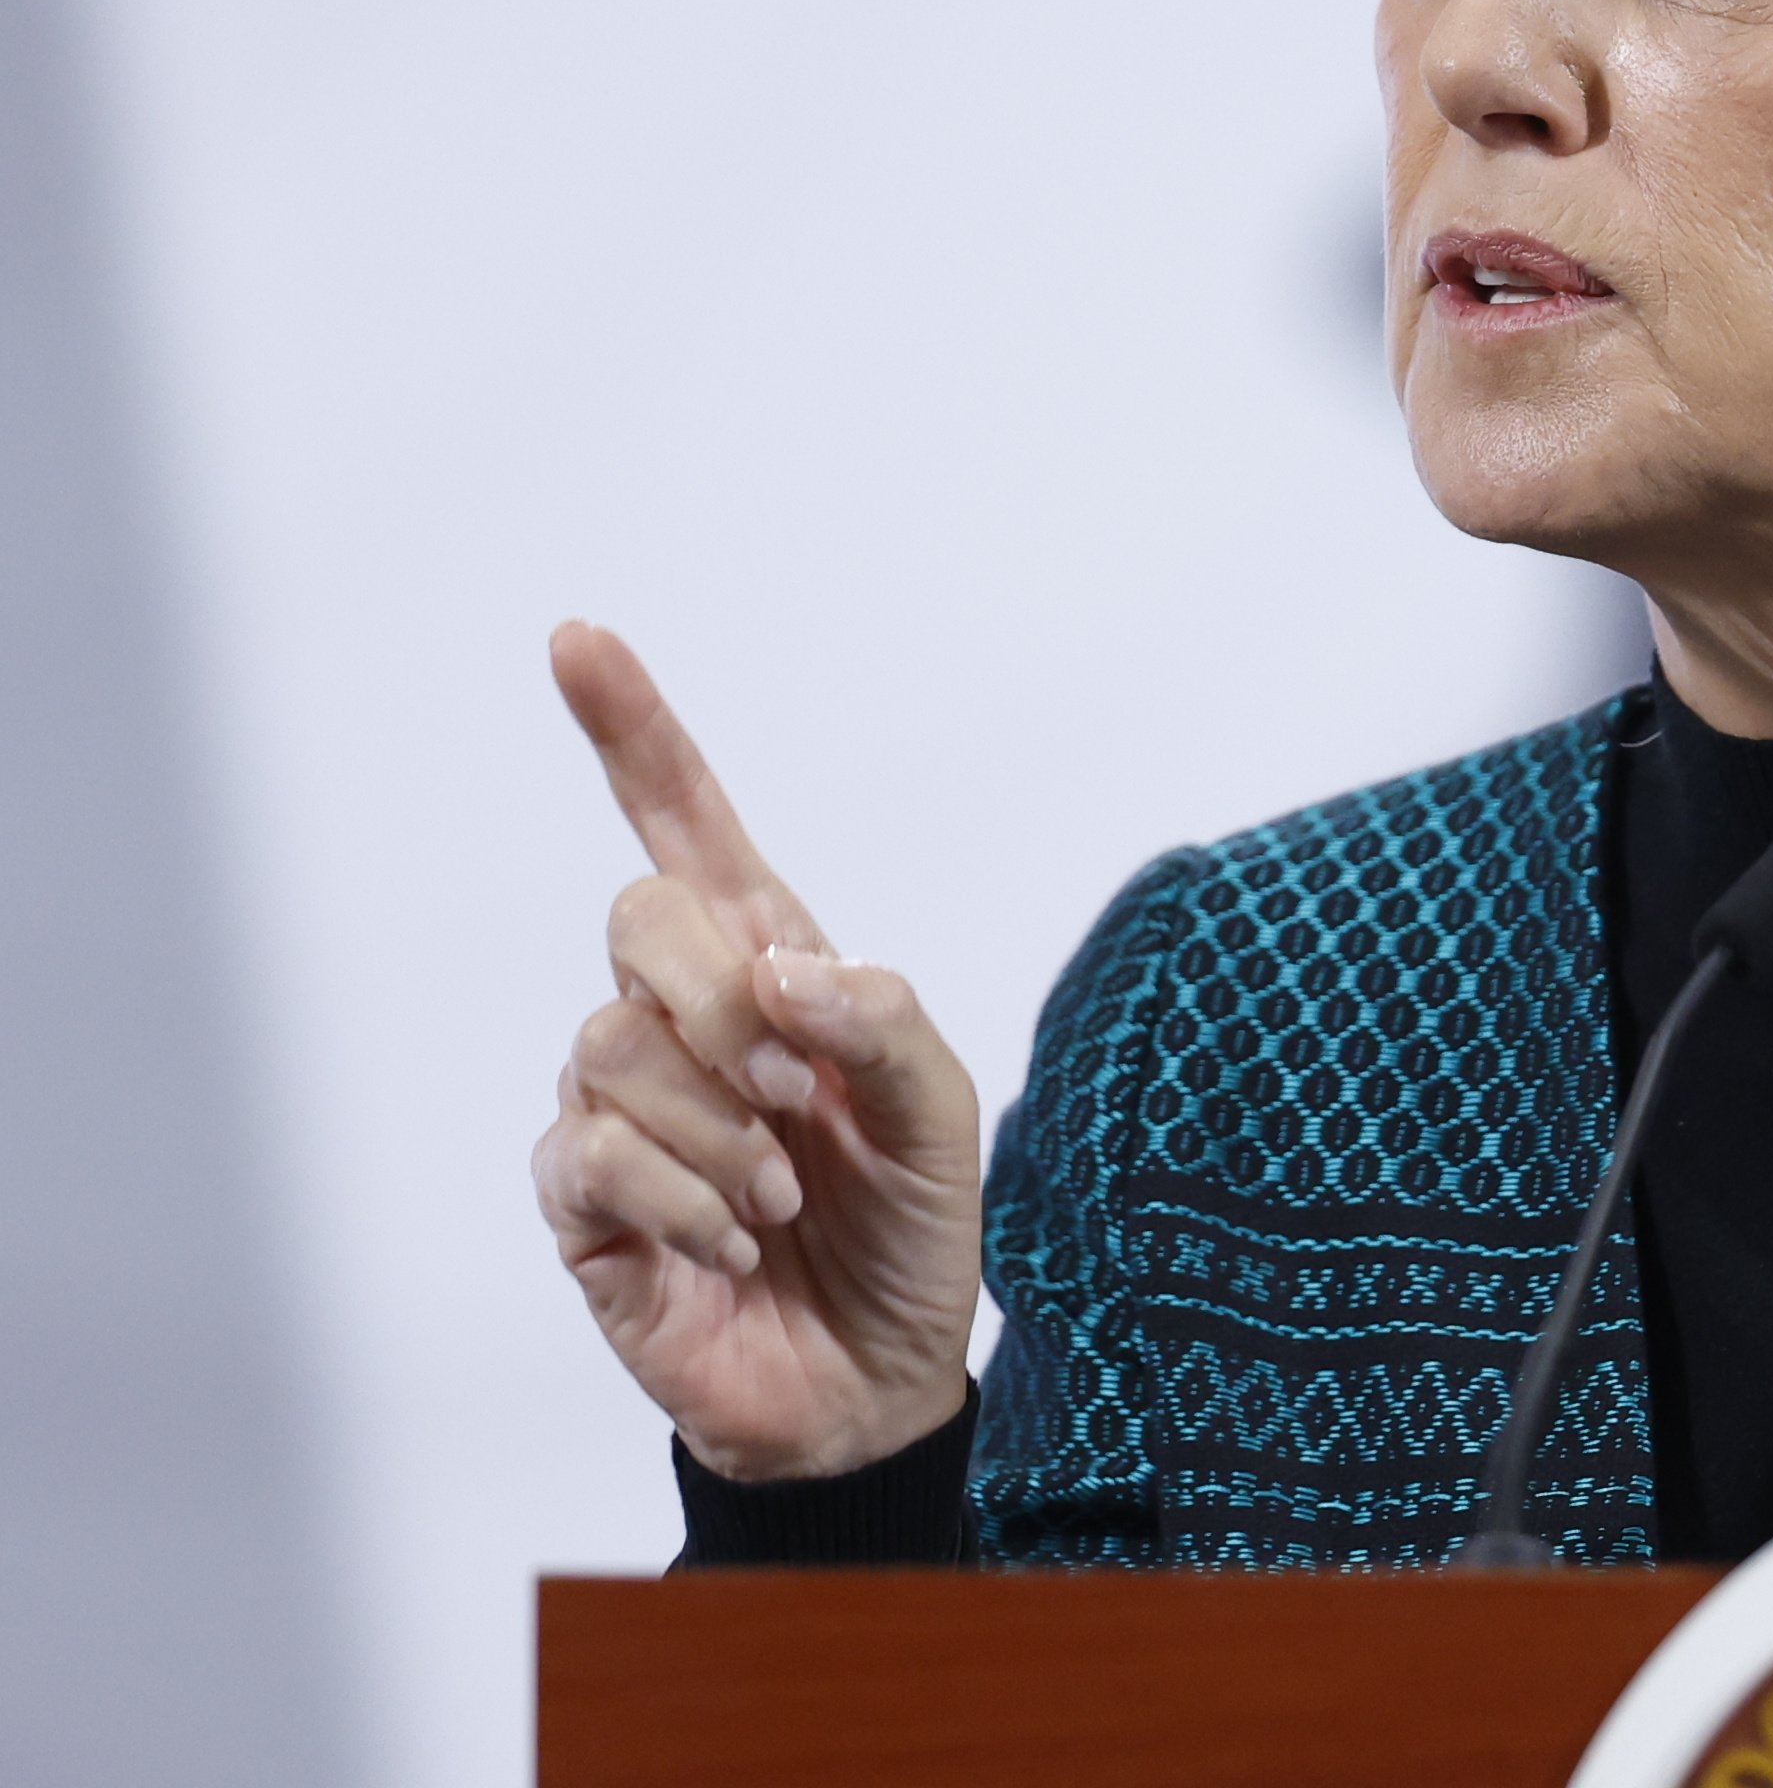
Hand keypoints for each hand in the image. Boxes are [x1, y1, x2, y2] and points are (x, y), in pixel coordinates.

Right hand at [531, 623, 981, 1480]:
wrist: (878, 1382)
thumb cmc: (912, 1231)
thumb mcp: (945, 1114)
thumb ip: (882, 1019)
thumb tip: (784, 969)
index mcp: (771, 967)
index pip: (684, 827)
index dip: (633, 732)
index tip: (577, 640)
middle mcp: (682, 1019)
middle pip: (639, 920)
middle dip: (726, 1004)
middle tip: (802, 1100)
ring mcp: (621, 1106)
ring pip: (612, 1043)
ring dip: (724, 1132)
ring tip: (783, 1196)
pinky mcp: (583, 1201)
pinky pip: (590, 1152)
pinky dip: (686, 1200)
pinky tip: (734, 1241)